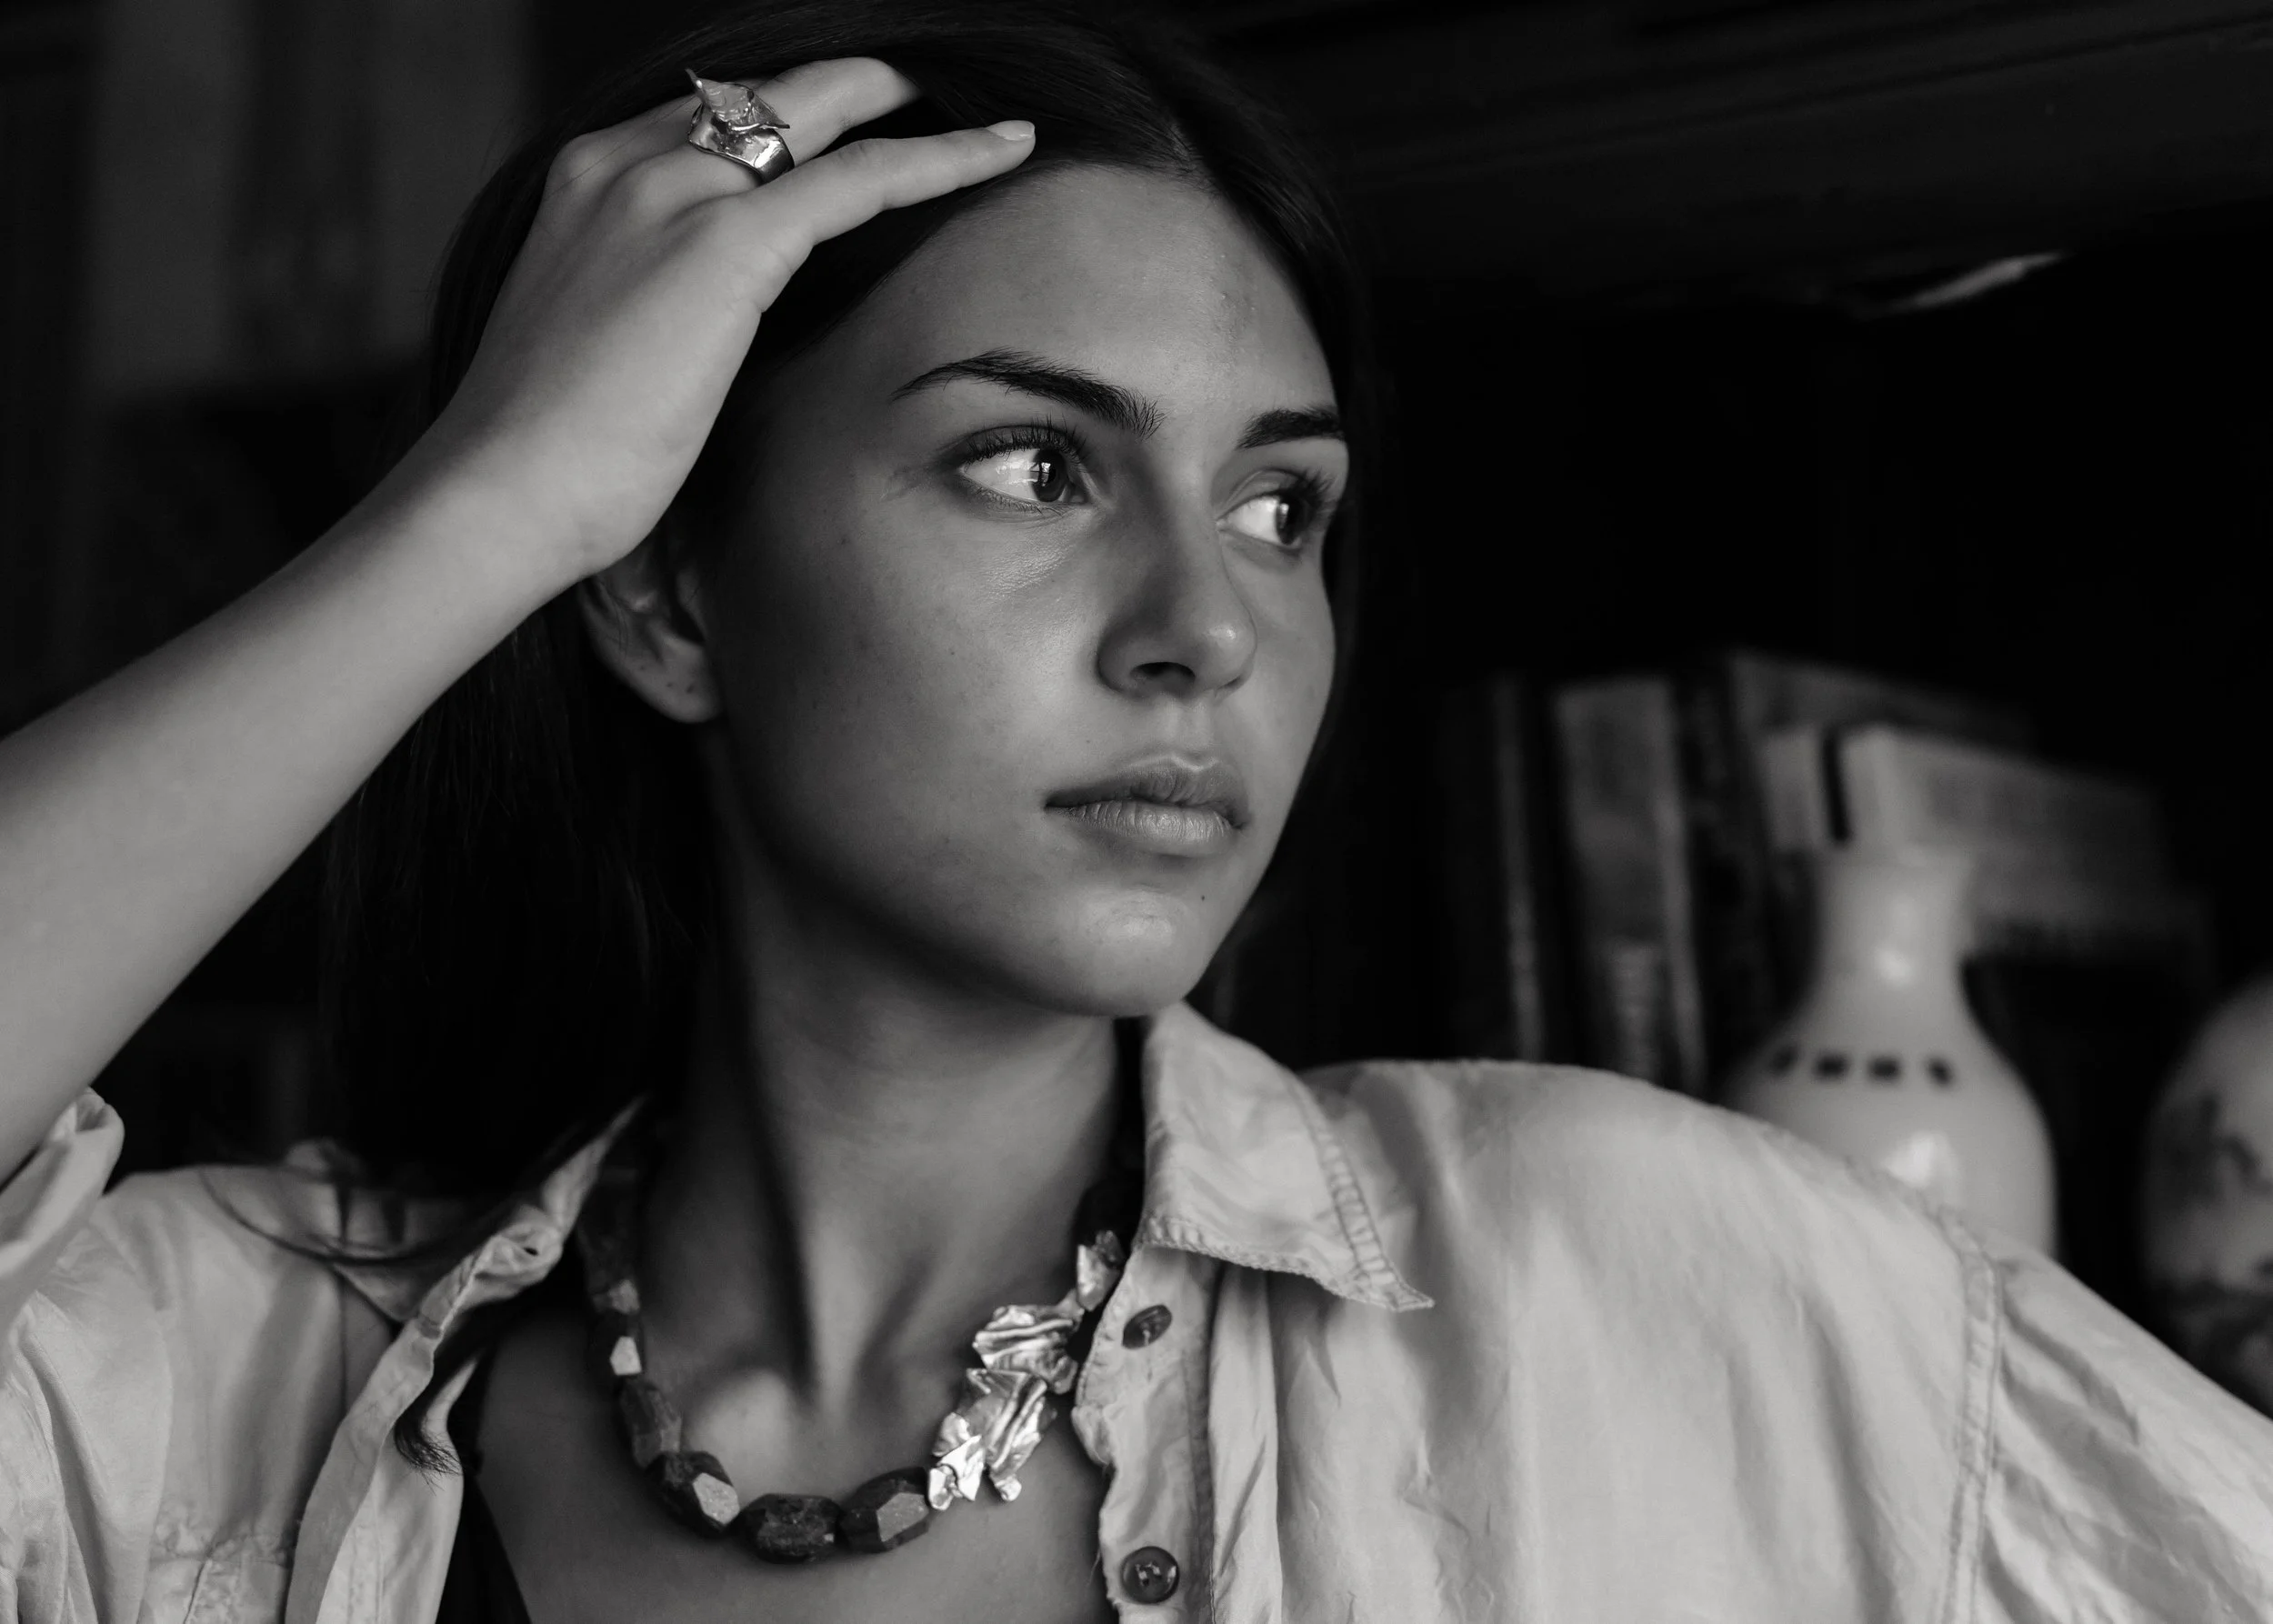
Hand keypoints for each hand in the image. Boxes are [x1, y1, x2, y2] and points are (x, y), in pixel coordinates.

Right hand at [408, 58, 1034, 592]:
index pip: (711, 114)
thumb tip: (710, 331)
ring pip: (824, 113)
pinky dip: (941, 158)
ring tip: (987, 119)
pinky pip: (861, 178)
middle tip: (935, 93)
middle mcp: (627, 160)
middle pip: (769, 91)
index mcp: (589, 179)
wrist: (499, 490)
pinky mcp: (725, 243)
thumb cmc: (545, 453)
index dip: (793, 116)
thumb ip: (653, 304)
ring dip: (912, 108)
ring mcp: (673, 192)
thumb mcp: (597, 346)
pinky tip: (1003, 152)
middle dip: (859, 86)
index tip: (848, 128)